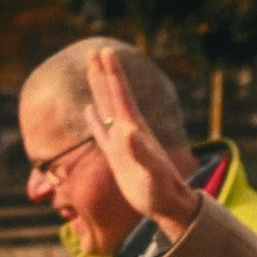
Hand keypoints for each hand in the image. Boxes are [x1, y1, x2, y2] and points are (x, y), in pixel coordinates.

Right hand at [84, 48, 203, 236]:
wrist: (168, 206)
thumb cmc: (160, 191)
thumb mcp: (150, 172)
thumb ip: (139, 152)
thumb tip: (126, 131)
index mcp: (134, 130)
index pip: (121, 95)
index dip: (113, 73)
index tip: (105, 51)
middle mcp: (128, 131)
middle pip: (113, 95)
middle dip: (104, 73)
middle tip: (95, 49)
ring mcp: (122, 143)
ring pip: (106, 109)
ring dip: (99, 89)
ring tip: (91, 70)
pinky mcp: (117, 156)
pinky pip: (101, 132)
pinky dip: (93, 119)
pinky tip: (88, 110)